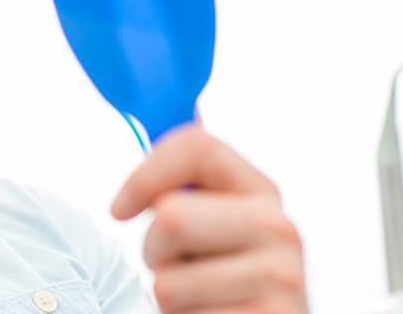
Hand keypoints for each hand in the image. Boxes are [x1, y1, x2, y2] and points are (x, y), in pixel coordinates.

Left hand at [111, 125, 306, 312]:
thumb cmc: (219, 279)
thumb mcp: (207, 222)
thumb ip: (189, 176)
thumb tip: (171, 107)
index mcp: (259, 192)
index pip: (197, 146)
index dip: (144, 174)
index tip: (121, 209)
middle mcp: (280, 228)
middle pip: (171, 217)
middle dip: (154, 251)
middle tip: (178, 267)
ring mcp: (281, 278)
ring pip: (167, 280)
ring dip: (168, 295)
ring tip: (198, 298)